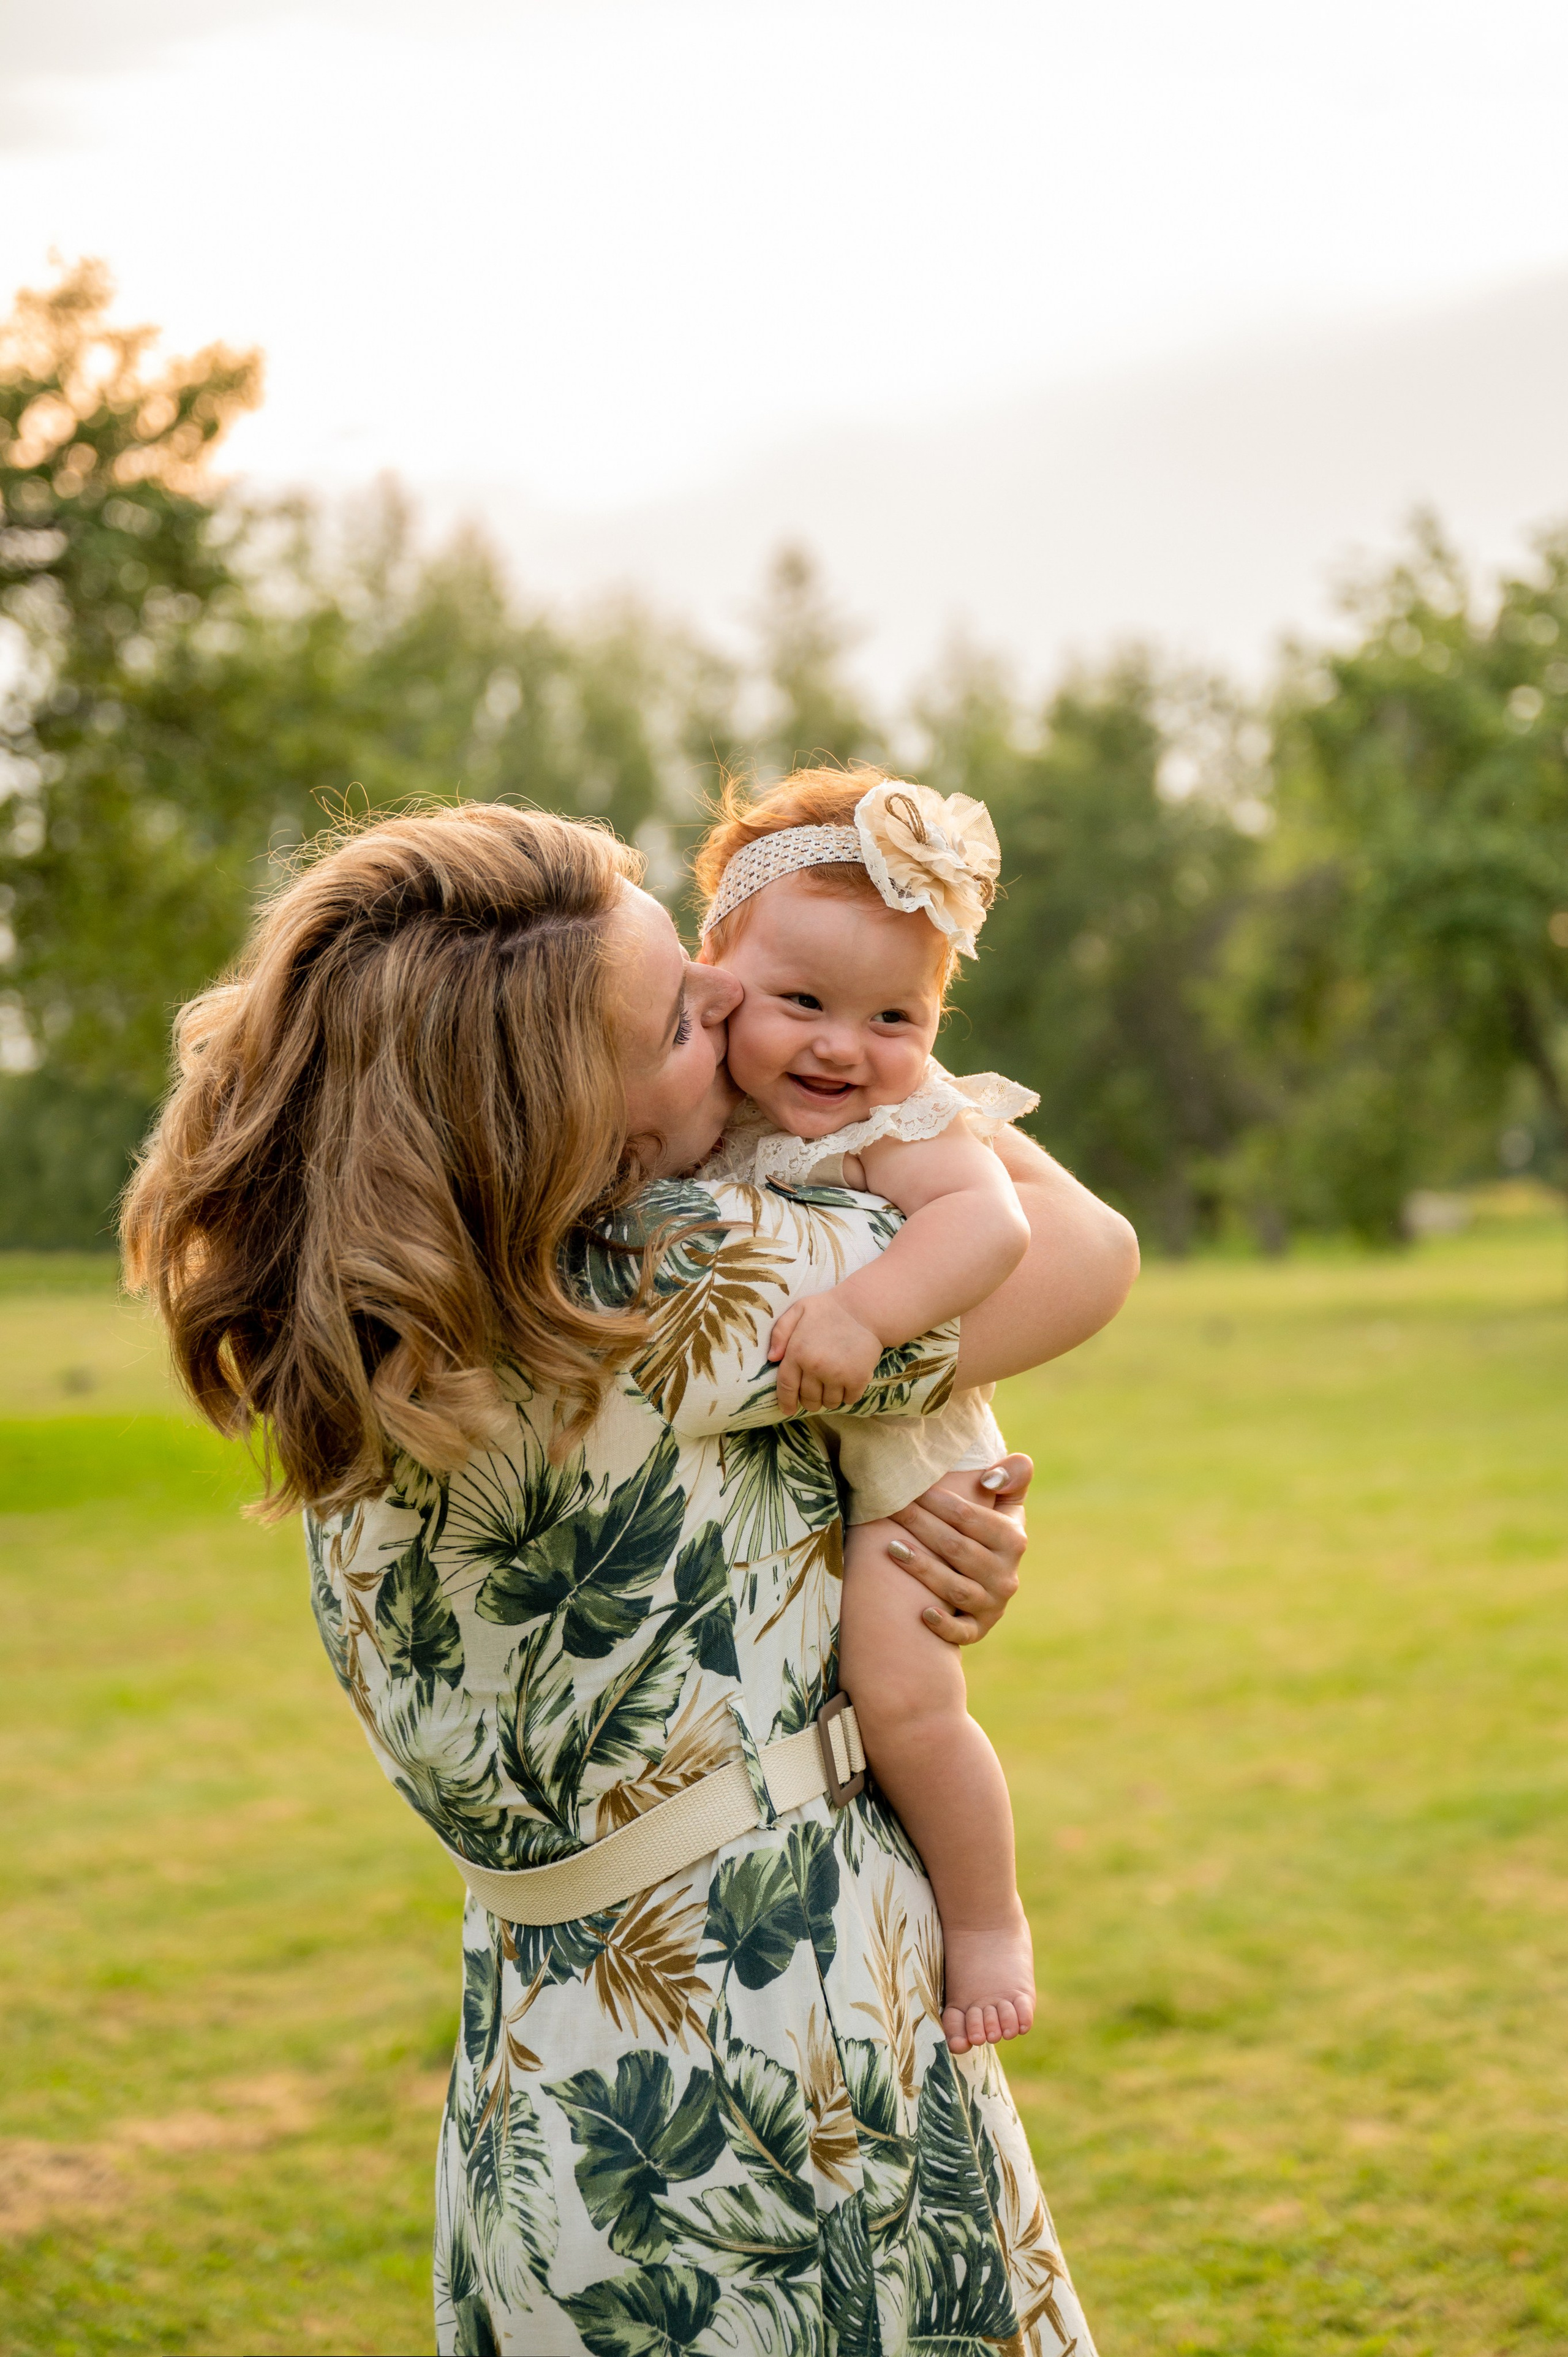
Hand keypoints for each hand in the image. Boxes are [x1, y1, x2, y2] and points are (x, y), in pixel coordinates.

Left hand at [768, 1293, 884, 1413]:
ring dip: (829, 1399)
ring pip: (829, 1403)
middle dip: (809, 1400)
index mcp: (798, 1353)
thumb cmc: (830, 1308)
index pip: (786, 1386)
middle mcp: (816, 1368)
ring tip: (832, 1386)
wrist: (866, 1308)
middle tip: (814, 1393)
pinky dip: (847, 1396)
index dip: (786, 1401)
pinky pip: (849, 1400)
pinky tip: (848, 1383)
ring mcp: (837, 1375)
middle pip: (808, 1399)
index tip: (787, 1409)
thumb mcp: (799, 1310)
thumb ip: (780, 1333)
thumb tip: (772, 1358)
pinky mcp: (858, 1379)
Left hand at [885, 1453, 1031, 1645]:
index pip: (970, 1518)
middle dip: (921, 1526)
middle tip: (890, 1509)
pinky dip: (946, 1626)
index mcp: (1013, 1540)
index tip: (911, 1488)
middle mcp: (1005, 1575)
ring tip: (892, 1547)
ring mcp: (992, 1605)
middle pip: (957, 1549)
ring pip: (955, 1588)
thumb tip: (991, 1479)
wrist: (992, 1579)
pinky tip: (923, 1614)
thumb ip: (1014, 1475)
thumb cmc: (990, 1531)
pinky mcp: (979, 1629)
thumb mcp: (1008, 1503)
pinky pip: (964, 1632)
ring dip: (923, 1569)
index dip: (939, 1502)